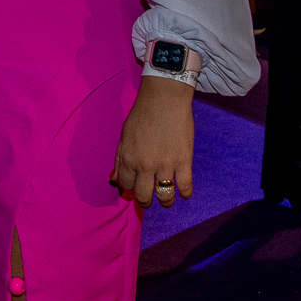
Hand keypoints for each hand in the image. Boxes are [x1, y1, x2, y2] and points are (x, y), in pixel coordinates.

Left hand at [111, 75, 194, 208]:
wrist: (165, 99)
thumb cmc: (142, 114)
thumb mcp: (124, 136)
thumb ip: (120, 159)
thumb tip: (115, 180)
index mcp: (128, 158)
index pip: (126, 184)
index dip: (130, 187)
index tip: (136, 186)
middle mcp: (144, 165)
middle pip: (144, 196)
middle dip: (146, 201)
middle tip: (149, 199)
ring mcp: (165, 165)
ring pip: (165, 196)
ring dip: (165, 202)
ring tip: (166, 200)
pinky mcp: (184, 161)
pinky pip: (185, 187)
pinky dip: (185, 193)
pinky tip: (184, 192)